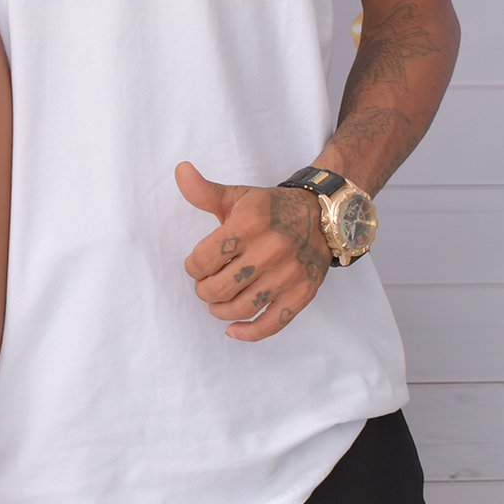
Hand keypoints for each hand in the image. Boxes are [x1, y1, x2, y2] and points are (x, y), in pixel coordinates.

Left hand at [175, 160, 330, 340]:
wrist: (323, 216)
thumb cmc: (272, 208)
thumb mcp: (238, 196)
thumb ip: (204, 191)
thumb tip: (180, 170)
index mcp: (249, 225)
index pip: (203, 259)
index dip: (192, 267)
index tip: (196, 265)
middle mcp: (270, 251)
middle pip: (220, 287)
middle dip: (203, 291)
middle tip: (204, 286)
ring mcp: (288, 275)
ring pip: (242, 307)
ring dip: (220, 311)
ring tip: (215, 303)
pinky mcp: (302, 293)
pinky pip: (273, 323)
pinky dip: (249, 332)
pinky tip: (233, 329)